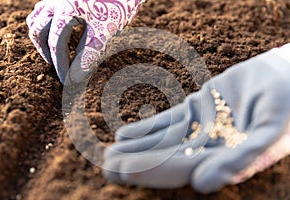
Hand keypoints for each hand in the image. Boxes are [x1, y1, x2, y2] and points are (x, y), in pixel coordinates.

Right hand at [26, 0, 144, 83]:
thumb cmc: (118, 4)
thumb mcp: (104, 31)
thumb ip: (88, 54)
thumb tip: (75, 78)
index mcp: (65, 9)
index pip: (55, 43)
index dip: (60, 65)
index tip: (67, 82)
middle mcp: (56, 1)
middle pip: (39, 32)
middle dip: (48, 54)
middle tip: (60, 69)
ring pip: (37, 20)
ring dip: (43, 39)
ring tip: (55, 53)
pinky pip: (43, 11)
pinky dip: (46, 26)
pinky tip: (57, 34)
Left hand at [102, 48, 289, 192]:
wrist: (287, 76)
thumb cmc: (285, 105)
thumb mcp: (267, 133)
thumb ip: (238, 160)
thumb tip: (200, 185)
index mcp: (222, 159)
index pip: (179, 169)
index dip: (150, 171)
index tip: (122, 172)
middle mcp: (207, 148)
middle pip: (164, 158)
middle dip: (135, 163)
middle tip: (105, 167)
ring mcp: (199, 128)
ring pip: (161, 141)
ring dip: (135, 147)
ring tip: (108, 153)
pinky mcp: (197, 109)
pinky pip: (167, 120)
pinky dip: (146, 127)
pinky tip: (124, 134)